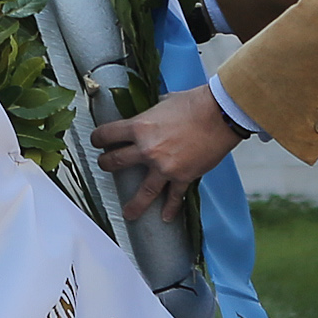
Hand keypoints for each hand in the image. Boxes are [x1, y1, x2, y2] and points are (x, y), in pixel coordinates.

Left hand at [92, 84, 248, 222]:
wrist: (220, 115)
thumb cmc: (195, 102)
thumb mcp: (167, 100)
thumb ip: (156, 109)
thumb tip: (156, 108)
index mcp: (139, 126)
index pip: (107, 134)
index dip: (98, 139)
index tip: (96, 142)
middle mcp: (147, 149)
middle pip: (115, 162)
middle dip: (106, 165)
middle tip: (105, 167)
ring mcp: (164, 166)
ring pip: (143, 191)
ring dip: (134, 204)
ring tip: (128, 214)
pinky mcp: (183, 176)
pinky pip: (174, 197)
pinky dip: (171, 208)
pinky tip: (165, 217)